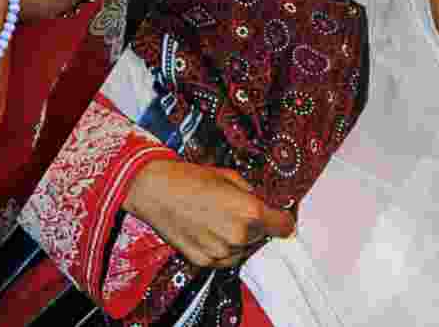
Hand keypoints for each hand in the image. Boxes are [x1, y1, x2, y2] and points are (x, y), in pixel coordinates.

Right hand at [123, 159, 295, 267]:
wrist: (154, 190)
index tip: (278, 216)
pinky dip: (221, 248)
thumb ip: (251, 193)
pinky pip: (225, 258)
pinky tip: (207, 229)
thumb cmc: (190, 178)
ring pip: (244, 250)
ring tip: (217, 219)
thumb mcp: (228, 176)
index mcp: (250, 212)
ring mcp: (221, 253)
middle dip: (256, 226)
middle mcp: (239, 236)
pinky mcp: (204, 262)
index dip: (282, 219)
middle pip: (263, 237)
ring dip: (239, 238)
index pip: (284, 226)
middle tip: (236, 210)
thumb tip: (264, 203)